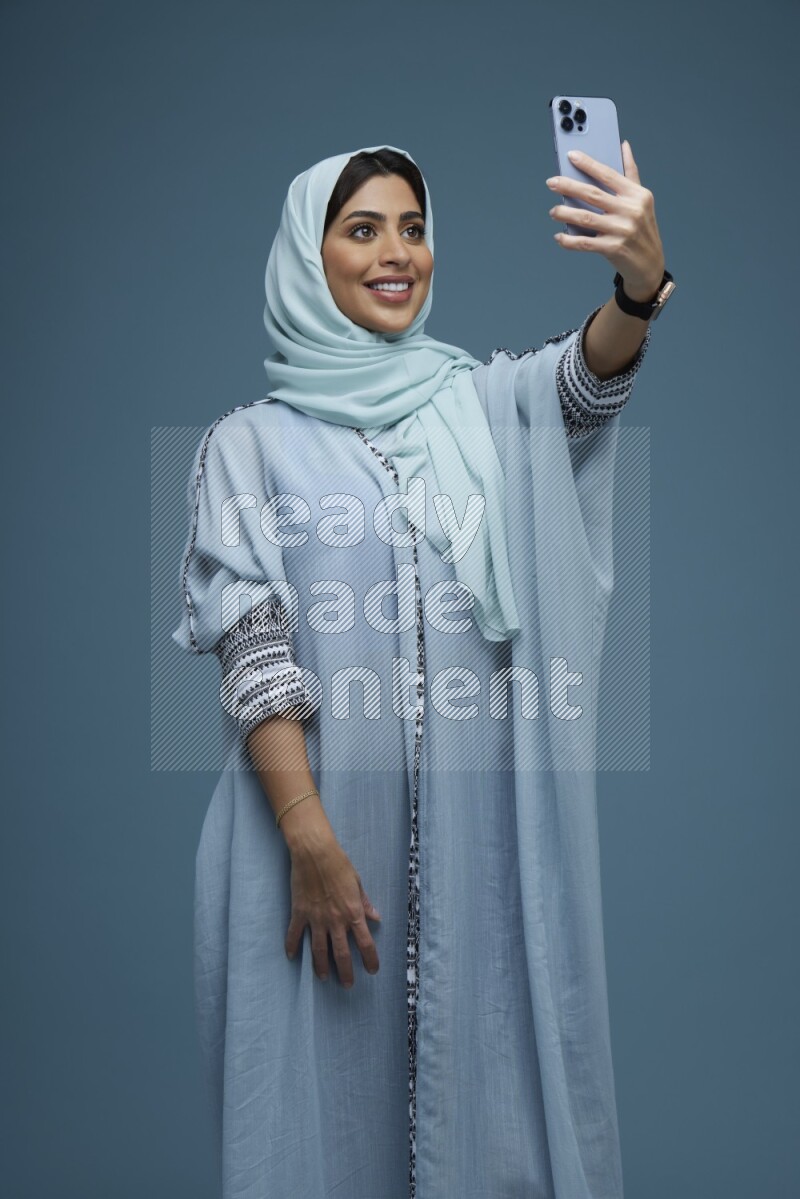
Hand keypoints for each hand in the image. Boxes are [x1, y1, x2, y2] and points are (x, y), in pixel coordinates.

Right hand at [285, 832, 381, 988]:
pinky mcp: (299, 913)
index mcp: (353, 913)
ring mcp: (316, 918)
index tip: (372, 970)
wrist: (314, 853)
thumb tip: (376, 918)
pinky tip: (291, 956)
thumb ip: (365, 903)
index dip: (370, 959)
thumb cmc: (339, 864)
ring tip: (324, 978)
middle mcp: (335, 920)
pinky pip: (294, 934)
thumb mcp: (357, 883)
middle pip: (341, 953)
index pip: (365, 943)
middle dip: (346, 972)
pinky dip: (292, 946)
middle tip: (348, 985)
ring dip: (321, 966)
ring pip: (318, 950)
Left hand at [546, 140, 665, 300]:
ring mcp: (622, 230)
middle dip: (568, 186)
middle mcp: (630, 210)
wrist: (650, 265)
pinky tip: (559, 237)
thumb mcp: (642, 200)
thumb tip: (623, 146)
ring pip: (585, 218)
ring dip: (565, 214)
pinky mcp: (613, 249)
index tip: (571, 155)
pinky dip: (569, 240)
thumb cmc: (642, 229)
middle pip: (592, 194)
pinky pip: (584, 243)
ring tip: (553, 211)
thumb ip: (631, 172)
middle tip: (551, 183)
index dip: (588, 164)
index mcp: (637, 194)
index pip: (608, 174)